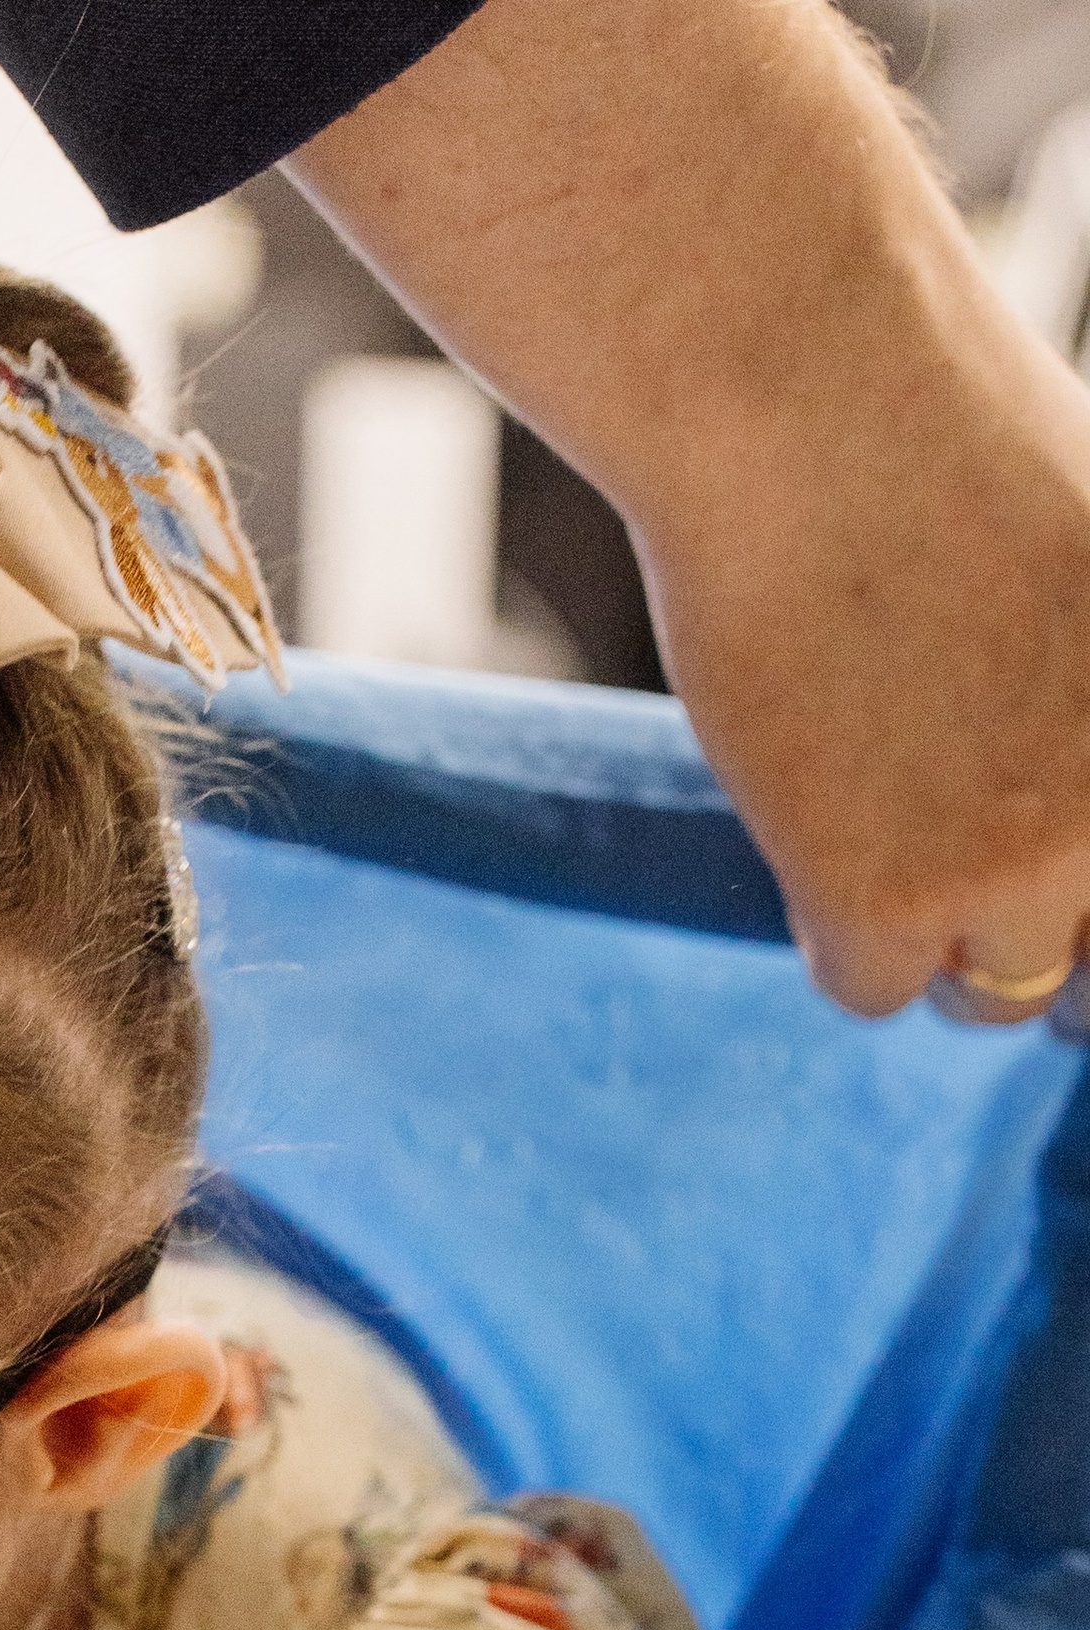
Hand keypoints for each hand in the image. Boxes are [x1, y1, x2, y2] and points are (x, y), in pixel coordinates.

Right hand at [295, 0, 1089, 1027]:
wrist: (809, 396)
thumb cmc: (940, 437)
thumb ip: (1085, 707)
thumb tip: (1066, 816)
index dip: (1080, 888)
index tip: (1035, 848)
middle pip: (1088, 964)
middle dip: (1029, 923)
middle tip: (956, 837)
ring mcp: (1029, 869)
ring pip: (990, 990)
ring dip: (926, 925)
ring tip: (871, 797)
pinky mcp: (896, 903)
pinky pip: (871, 989)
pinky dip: (832, 925)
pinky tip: (810, 807)